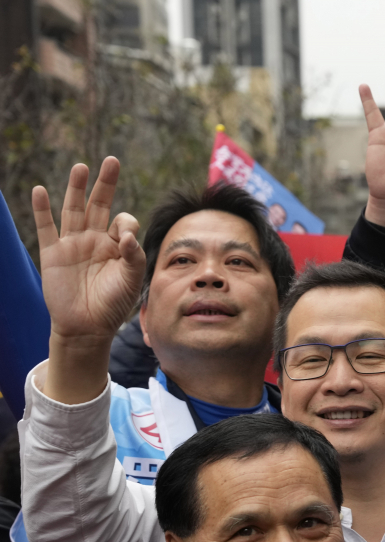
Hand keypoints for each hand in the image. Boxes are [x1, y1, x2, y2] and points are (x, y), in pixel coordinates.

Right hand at [33, 157, 144, 342]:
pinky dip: (42, 209)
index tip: (125, 239)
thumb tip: (127, 234)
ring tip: (81, 167)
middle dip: (106, 184)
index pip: (124, 222)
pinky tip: (41, 190)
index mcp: (117, 245)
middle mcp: (95, 240)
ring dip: (76, 189)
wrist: (87, 327)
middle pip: (100, 205)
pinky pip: (46, 227)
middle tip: (111, 161)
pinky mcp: (53, 253)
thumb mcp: (131, 280)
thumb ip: (133, 256)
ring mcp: (73, 244)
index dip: (126, 224)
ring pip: (74, 209)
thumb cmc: (114, 304)